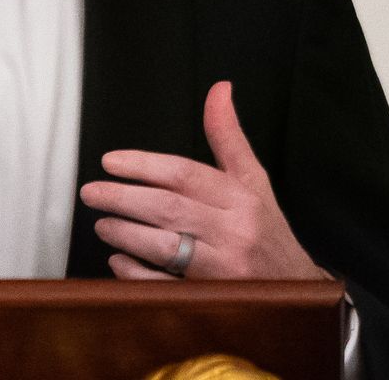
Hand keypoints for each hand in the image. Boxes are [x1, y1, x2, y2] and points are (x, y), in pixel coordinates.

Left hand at [80, 81, 328, 280]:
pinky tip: (119, 261)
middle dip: (123, 198)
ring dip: (125, 233)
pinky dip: (136, 273)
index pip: (185, 174)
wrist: (297, 288)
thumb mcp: (253, 180)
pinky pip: (164, 286)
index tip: (111, 162)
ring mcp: (222, 269)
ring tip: (102, 223)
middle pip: (168, 208)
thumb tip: (219, 89)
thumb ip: (229, 136)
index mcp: (241, 198)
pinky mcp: (210, 299)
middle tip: (91, 192)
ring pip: (163, 246)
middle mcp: (233, 230)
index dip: (143, 165)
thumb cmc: (266, 229)